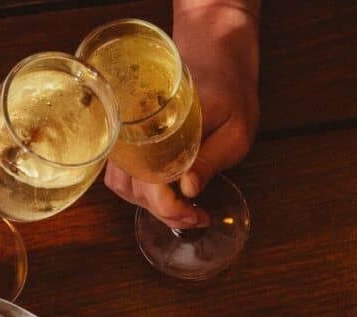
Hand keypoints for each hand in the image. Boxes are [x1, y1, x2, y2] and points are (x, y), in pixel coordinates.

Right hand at [105, 1, 259, 227]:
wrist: (216, 59)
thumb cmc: (230, 94)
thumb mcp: (236, 129)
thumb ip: (212, 158)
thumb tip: (187, 189)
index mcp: (162, 125)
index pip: (150, 181)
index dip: (171, 209)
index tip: (198, 216)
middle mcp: (136, 130)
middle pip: (135, 189)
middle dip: (165, 212)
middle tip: (195, 217)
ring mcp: (128, 135)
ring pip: (124, 186)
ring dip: (150, 206)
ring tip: (181, 210)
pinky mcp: (126, 140)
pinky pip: (121, 177)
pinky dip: (139, 194)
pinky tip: (165, 196)